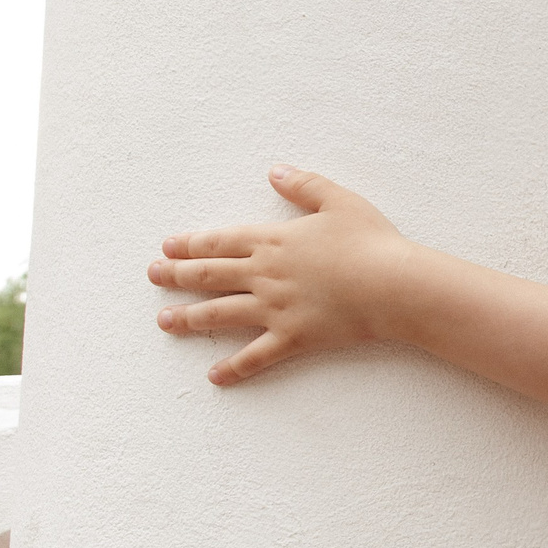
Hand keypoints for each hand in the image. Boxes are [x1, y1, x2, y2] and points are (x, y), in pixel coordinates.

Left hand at [150, 165, 415, 384]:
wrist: (393, 286)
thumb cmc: (371, 242)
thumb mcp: (340, 201)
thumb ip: (304, 185)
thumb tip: (274, 170)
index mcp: (272, 240)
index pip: (219, 241)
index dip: (189, 244)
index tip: (167, 247)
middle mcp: (264, 274)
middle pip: (209, 275)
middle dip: (176, 275)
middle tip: (153, 276)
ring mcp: (274, 308)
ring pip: (220, 314)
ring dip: (188, 318)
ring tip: (165, 321)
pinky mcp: (292, 337)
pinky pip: (256, 356)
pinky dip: (234, 368)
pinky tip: (214, 376)